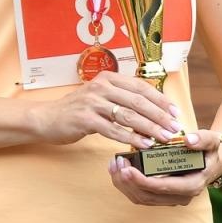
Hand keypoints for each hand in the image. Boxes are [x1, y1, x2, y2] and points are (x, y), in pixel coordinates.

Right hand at [31, 72, 184, 150]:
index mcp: (109, 78)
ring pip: (129, 115)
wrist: (46, 118)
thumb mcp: (101, 97)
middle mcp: (101, 86)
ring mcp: (93, 102)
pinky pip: (113, 129)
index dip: (161, 100)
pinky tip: (143, 144)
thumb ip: (123, 100)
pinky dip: (131, 137)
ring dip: (150, 128)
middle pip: (138, 101)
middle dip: (160, 116)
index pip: (141, 87)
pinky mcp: (85, 119)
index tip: (175, 112)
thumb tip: (154, 112)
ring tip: (164, 137)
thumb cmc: (78, 110)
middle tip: (174, 127)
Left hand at [107, 128, 221, 206]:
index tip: (127, 168)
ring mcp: (170, 199)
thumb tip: (188, 140)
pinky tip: (118, 169)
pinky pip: (140, 195)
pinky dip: (126, 184)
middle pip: (147, 196)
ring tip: (115, 164)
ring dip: (124, 184)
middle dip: (128, 181)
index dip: (142, 180)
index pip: (163, 188)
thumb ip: (202, 139)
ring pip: (141, 198)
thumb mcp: (212, 141)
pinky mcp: (161, 196)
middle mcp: (180, 197)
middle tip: (117, 163)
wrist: (212, 161)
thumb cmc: (210, 150)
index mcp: (192, 185)